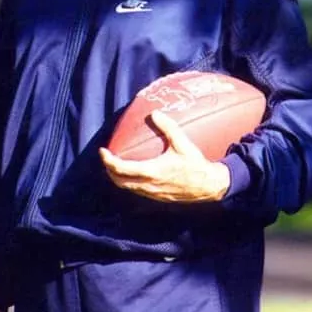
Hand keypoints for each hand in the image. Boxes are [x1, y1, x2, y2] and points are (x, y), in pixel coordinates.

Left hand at [99, 110, 230, 202]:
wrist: (209, 186)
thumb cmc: (195, 164)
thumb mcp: (182, 143)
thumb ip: (168, 127)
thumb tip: (155, 113)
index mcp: (152, 171)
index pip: (121, 169)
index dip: (108, 161)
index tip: (102, 151)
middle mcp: (149, 185)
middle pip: (119, 181)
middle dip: (109, 170)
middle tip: (106, 158)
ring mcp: (152, 194)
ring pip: (127, 187)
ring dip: (118, 177)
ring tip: (115, 165)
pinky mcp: (157, 198)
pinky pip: (137, 191)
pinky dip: (128, 182)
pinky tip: (132, 173)